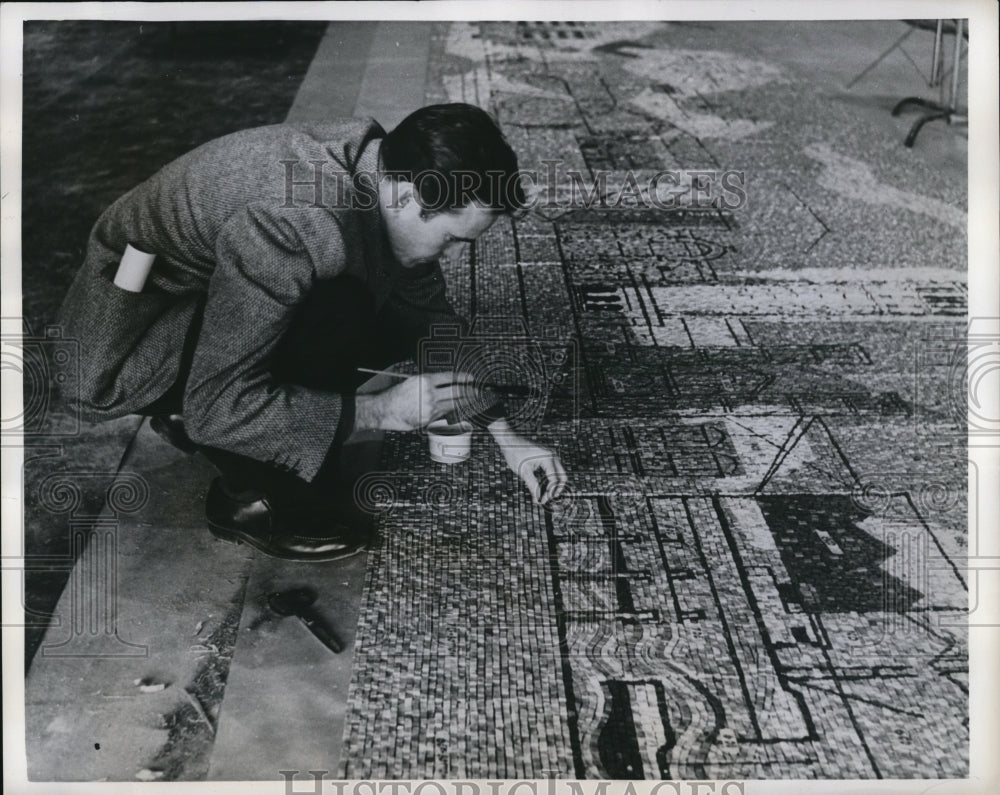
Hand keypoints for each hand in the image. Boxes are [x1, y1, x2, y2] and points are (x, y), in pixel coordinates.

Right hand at [354, 371, 477, 431]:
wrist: (385, 409)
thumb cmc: (397, 395)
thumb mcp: (414, 382)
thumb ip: (430, 383)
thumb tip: (446, 386)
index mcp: (425, 380)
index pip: (450, 377)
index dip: (463, 378)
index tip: (471, 379)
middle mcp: (429, 393)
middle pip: (455, 392)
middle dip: (469, 391)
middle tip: (477, 391)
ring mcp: (430, 407)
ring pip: (453, 404)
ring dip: (464, 402)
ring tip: (472, 399)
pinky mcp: (429, 418)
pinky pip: (444, 413)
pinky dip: (452, 410)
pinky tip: (458, 408)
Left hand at [493, 429, 568, 504]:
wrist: (510, 440)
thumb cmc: (514, 453)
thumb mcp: (523, 472)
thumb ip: (532, 486)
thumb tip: (537, 499)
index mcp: (548, 458)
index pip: (554, 480)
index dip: (549, 493)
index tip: (542, 501)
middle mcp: (552, 456)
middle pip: (562, 476)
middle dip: (556, 490)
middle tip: (547, 499)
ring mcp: (551, 455)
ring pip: (559, 474)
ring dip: (553, 485)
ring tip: (544, 495)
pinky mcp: (547, 456)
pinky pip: (553, 470)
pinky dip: (550, 479)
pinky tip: (543, 487)